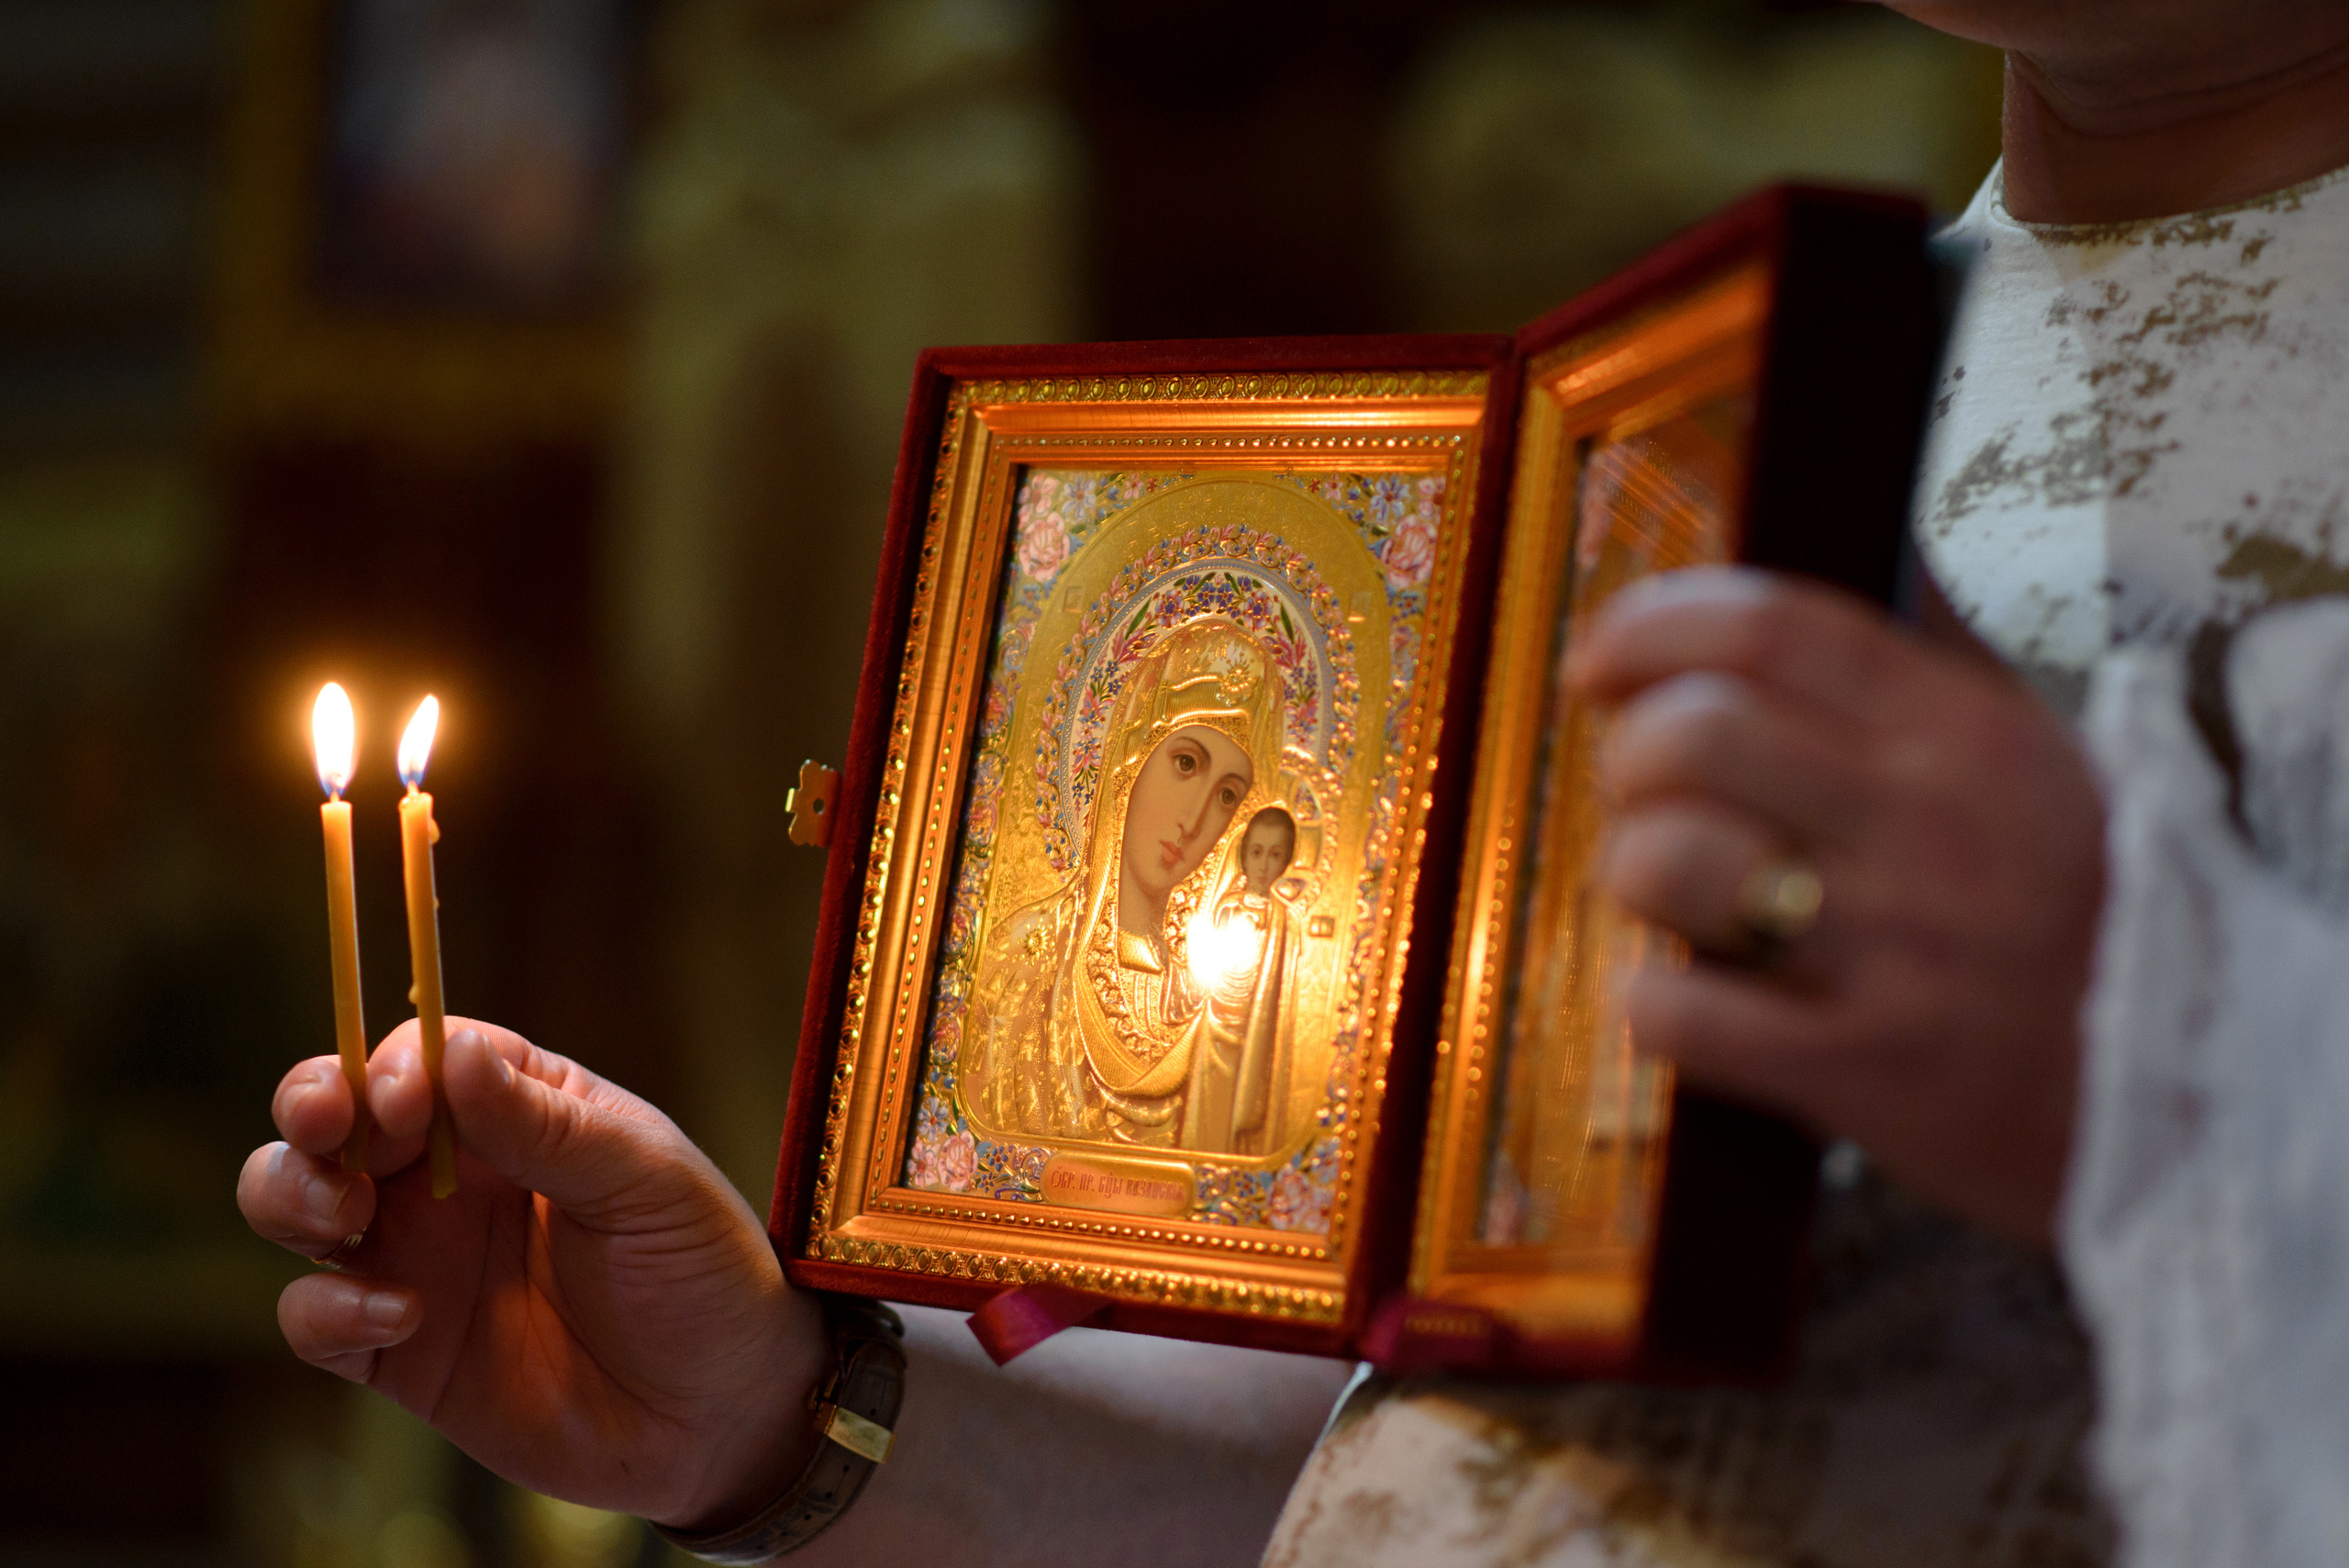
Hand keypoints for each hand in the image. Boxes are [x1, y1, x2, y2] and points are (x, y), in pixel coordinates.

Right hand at [236, 1020, 824, 1526]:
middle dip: (311, 1106)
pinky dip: (325, 1308)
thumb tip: (454, 1054)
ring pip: (295, 1201)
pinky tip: (397, 1315)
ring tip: (346, 1215)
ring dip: (290, 1194)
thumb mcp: (646, 1183)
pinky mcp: (395, 1349)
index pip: (427, 1056)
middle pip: (336, 1114)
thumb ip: (548, 1125)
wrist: (719, 1415)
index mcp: (519, 1111)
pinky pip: (312, 1316)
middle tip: (326, 1129)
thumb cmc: (701, 1273)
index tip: (408, 1101)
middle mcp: (449, 1175)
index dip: (398, 1067)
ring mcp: (415, 1258)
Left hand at [1568, 567, 2103, 1241]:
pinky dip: (1652, 1004)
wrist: (2197, 1099)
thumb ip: (1921, 677)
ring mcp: (1894, 949)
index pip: (1769, 627)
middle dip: (1628, 759)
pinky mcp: (1862, 1069)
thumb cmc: (2085, 919)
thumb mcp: (2036, 766)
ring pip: (1668, 861)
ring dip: (1634, 874)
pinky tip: (1686, 1002)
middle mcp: (1925, 825)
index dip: (1650, 627)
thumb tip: (1821, 580)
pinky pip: (1683, 1012)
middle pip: (1694, 734)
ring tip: (1669, 897)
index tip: (1600, 660)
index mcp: (1964, 733)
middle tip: (1642, 796)